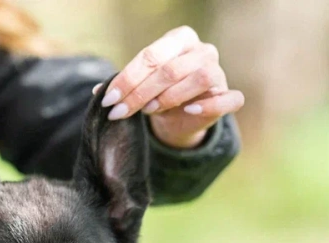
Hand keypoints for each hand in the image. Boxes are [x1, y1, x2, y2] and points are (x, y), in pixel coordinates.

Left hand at [97, 26, 243, 149]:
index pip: (151, 56)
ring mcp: (219, 72)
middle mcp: (203, 50)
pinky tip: (189, 111)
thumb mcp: (139, 86)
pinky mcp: (229, 96)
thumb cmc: (159, 93)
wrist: (182, 116)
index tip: (108, 100)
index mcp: (180, 39)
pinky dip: (210, 105)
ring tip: (149, 110)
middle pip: (171, 69)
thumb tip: (99, 91)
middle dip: (140, 92)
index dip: (127, 79)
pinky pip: (229, 98)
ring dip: (171, 96)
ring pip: (201, 78)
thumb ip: (123, 85)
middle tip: (120, 112)